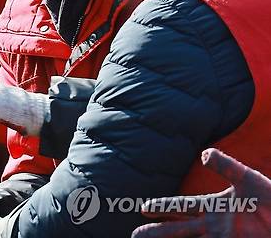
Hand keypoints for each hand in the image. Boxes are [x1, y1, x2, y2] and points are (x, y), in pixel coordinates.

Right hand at [132, 148, 270, 237]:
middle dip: (156, 233)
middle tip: (135, 235)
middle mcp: (214, 226)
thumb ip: (227, 166)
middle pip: (178, 230)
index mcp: (215, 207)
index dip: (162, 207)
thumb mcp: (249, 179)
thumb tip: (203, 154)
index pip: (182, 207)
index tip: (143, 208)